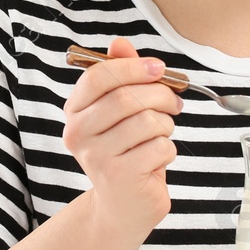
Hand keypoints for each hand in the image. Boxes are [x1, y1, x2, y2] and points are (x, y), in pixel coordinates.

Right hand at [62, 36, 180, 231]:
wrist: (123, 207)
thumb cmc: (125, 153)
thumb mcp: (121, 113)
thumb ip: (120, 76)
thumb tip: (119, 43)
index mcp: (75, 112)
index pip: (98, 77)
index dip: (133, 67)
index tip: (159, 69)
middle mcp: (78, 133)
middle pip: (126, 98)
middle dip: (160, 95)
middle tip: (174, 102)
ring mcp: (96, 157)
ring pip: (147, 122)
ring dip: (166, 125)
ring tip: (161, 134)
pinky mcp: (119, 176)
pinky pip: (158, 147)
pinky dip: (167, 150)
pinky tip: (156, 159)